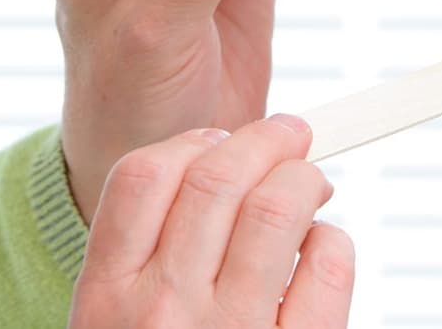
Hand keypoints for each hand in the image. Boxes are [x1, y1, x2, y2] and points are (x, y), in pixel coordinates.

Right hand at [69, 114, 354, 327]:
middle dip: (264, 139)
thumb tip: (213, 177)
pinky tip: (322, 245)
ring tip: (311, 182)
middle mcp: (165, 310)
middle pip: (216, 178)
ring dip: (304, 178)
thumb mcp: (115, 328)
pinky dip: (333, 240)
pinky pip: (328, 265)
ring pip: (278, 207)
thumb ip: (142, 267)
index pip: (142, 177)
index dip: (191, 141)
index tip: (218, 138)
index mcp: (108, 298)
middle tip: (289, 133)